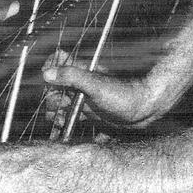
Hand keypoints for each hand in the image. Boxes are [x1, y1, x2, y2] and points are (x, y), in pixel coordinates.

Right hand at [43, 50, 162, 129]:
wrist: (146, 109)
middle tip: (58, 109)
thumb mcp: (95, 85)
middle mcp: (81, 83)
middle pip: (56, 87)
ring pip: (63, 104)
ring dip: (57, 114)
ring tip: (61, 122)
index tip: (48, 83)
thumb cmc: (124, 94)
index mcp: (81, 71)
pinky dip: (66, 124)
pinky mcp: (92, 114)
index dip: (50, 69)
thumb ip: (72, 77)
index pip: (58, 60)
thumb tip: (46, 73)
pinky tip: (65, 131)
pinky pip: (72, 117)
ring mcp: (86, 98)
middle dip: (52, 99)